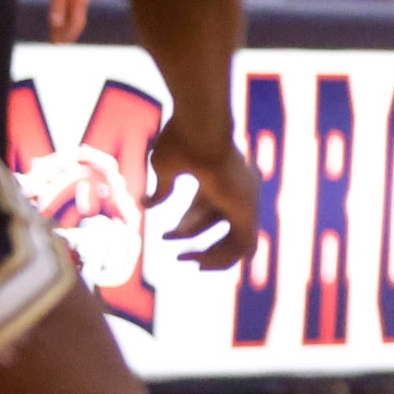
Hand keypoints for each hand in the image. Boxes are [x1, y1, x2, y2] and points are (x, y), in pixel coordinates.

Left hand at [46, 0, 88, 43]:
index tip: (60, 45)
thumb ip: (57, 7)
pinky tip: (58, 20)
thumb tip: (56, 24)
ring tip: (56, 36)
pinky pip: (71, 9)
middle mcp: (83, 0)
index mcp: (80, 0)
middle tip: (57, 45)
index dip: (68, 35)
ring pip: (74, 16)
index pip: (76, 23)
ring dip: (65, 27)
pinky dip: (65, 18)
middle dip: (68, 34)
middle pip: (77, 22)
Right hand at [148, 117, 256, 269]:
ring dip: (210, 256)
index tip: (166, 237)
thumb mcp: (165, 168)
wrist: (201, 130)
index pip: (206, 211)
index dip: (187, 227)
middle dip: (200, 244)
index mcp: (217, 178)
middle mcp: (235, 191)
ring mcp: (244, 200)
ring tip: (183, 259)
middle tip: (180, 256)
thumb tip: (145, 206)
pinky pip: (244, 246)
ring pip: (235, 241)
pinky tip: (200, 264)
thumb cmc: (181, 141)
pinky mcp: (247, 209)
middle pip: (221, 226)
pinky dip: (223, 259)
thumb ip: (161, 190)